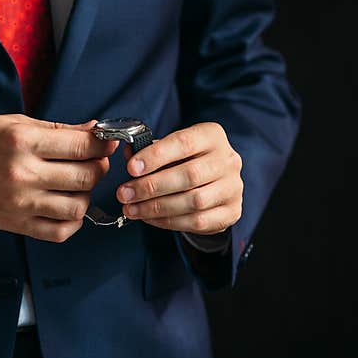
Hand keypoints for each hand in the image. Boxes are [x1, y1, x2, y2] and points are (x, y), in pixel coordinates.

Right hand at [0, 115, 117, 241]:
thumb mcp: (14, 123)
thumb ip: (57, 129)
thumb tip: (95, 130)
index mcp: (22, 142)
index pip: (81, 146)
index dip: (102, 144)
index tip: (107, 142)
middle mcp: (22, 174)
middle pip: (85, 176)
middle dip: (98, 167)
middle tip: (94, 161)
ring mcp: (19, 203)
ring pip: (77, 206)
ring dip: (86, 194)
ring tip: (78, 184)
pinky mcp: (15, 225)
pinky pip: (58, 232)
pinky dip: (72, 222)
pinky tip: (68, 207)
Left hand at [116, 122, 242, 236]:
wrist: (215, 181)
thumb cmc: (187, 160)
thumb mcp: (170, 148)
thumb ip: (149, 150)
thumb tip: (129, 154)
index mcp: (211, 136)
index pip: (183, 142)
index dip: (155, 156)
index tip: (131, 168)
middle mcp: (227, 160)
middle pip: (189, 175)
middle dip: (151, 187)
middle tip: (124, 194)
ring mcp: (233, 187)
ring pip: (194, 201)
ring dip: (157, 207)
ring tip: (131, 209)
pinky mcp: (232, 211)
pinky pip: (199, 221)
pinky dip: (169, 222)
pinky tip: (149, 218)